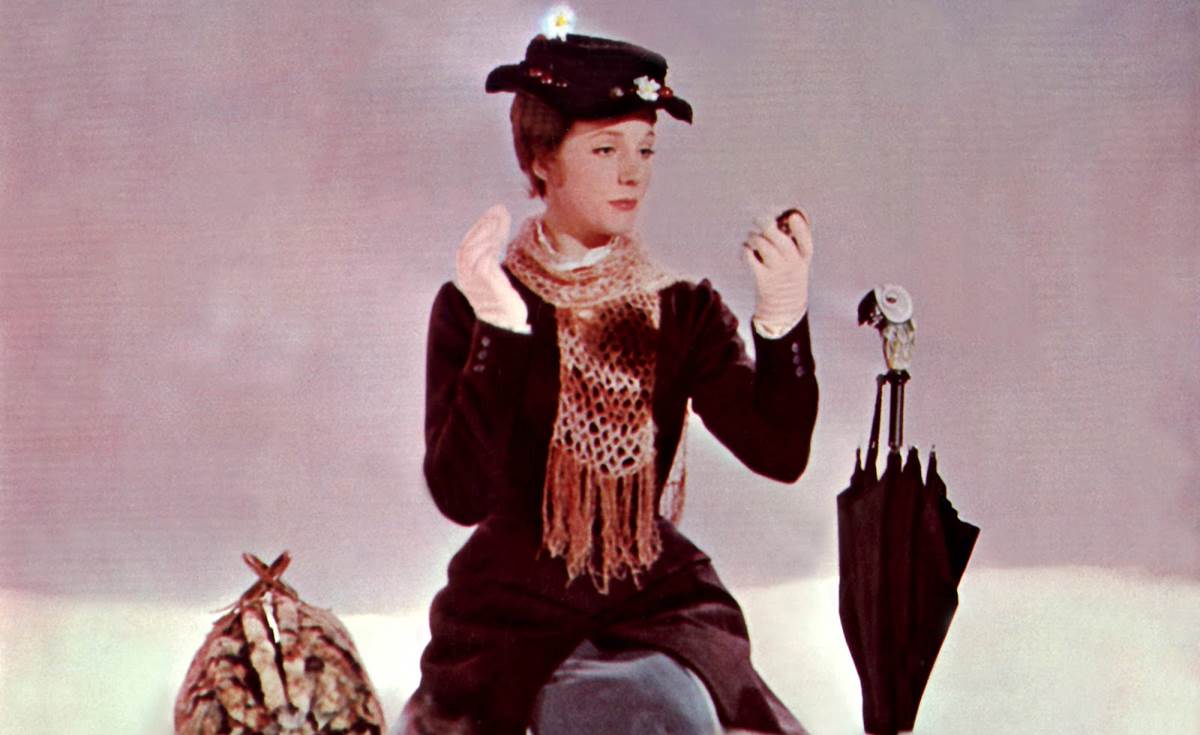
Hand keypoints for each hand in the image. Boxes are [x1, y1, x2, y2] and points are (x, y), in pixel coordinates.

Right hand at [455, 204, 527, 329]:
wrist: (505, 326)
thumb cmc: (503, 303)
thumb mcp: (494, 279)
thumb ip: (490, 260)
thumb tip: (496, 236)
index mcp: (466, 274)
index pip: (469, 244)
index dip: (481, 226)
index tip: (494, 212)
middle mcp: (466, 276)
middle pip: (472, 242)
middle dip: (485, 224)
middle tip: (499, 209)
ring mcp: (475, 280)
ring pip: (478, 248)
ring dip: (490, 229)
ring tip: (502, 216)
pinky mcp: (486, 282)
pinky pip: (487, 257)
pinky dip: (493, 243)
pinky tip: (502, 234)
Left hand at [742, 208, 812, 331]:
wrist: (784, 308)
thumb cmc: (788, 275)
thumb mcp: (798, 260)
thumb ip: (792, 239)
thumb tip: (779, 216)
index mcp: (803, 257)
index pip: (806, 241)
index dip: (801, 228)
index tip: (793, 216)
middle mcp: (792, 265)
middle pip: (781, 241)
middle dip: (768, 225)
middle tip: (759, 220)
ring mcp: (777, 272)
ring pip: (764, 246)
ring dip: (754, 237)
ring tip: (751, 237)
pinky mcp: (762, 279)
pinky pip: (750, 258)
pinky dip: (745, 250)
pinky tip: (746, 250)